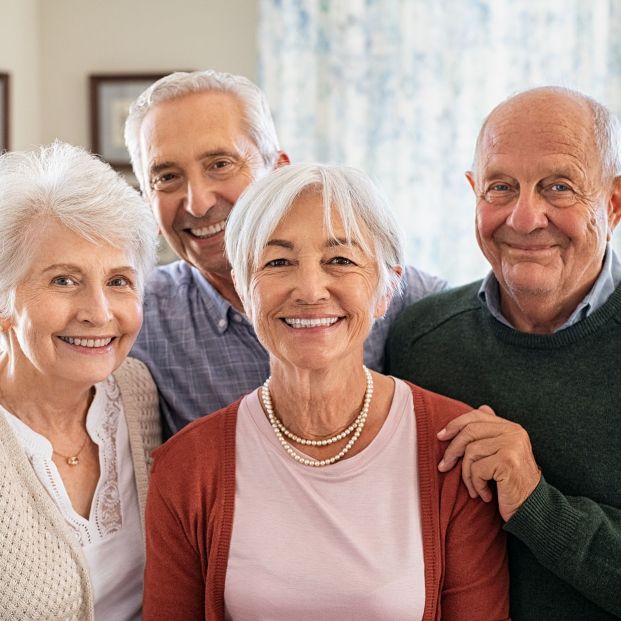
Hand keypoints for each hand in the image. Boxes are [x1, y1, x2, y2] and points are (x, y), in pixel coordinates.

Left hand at [437, 405, 540, 520]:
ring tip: (474, 488)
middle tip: (443, 466)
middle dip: (452, 450)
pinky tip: (485, 495)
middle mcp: (514, 433)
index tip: (440, 436)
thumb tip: (482, 407)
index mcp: (512, 428)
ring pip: (471, 452)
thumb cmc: (512, 483)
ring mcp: (512, 446)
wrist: (533, 509)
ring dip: (467, 475)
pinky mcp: (508, 462)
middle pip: (470, 432)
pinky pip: (477, 469)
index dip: (454, 424)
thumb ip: (492, 431)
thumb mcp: (503, 453)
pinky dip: (476, 485)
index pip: (477, 416)